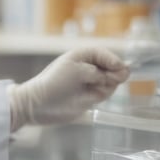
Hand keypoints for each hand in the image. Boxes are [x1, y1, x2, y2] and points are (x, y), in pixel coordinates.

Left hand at [8, 47, 129, 130]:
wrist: (39, 104)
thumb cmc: (55, 82)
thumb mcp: (77, 71)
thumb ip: (99, 72)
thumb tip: (120, 73)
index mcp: (83, 56)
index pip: (105, 54)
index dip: (113, 60)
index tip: (120, 68)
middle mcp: (88, 67)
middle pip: (112, 67)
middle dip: (113, 73)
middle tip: (107, 79)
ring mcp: (90, 82)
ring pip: (112, 81)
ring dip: (107, 84)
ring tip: (93, 88)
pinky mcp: (91, 96)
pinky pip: (106, 92)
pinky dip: (104, 94)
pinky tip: (92, 97)